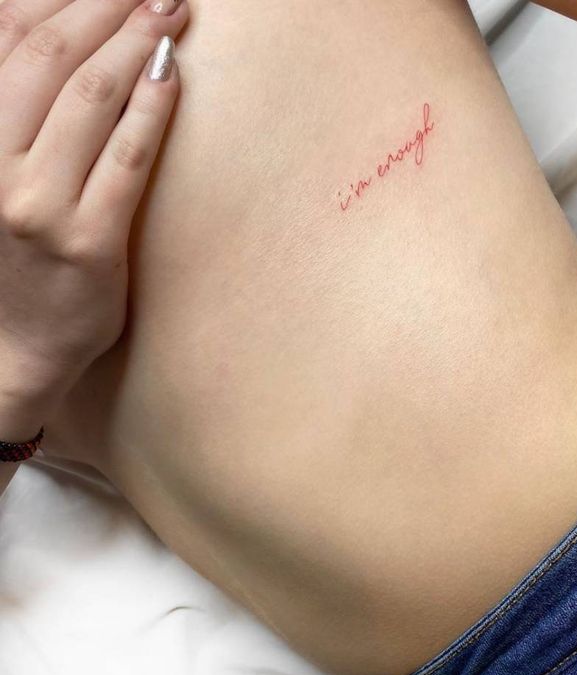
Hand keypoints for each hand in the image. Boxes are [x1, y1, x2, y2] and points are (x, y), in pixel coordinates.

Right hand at [0, 0, 187, 409]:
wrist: (12, 350)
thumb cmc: (8, 262)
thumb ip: (17, 118)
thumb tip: (52, 48)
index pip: (11, 41)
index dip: (65, 0)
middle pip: (54, 58)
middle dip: (109, 9)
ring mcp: (39, 203)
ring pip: (90, 98)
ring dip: (137, 45)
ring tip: (171, 15)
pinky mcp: (89, 240)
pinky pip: (126, 159)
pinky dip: (151, 110)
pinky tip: (172, 78)